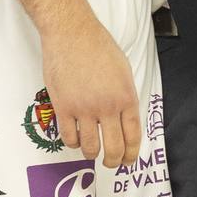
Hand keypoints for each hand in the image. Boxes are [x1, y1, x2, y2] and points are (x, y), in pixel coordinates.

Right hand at [41, 11, 140, 168]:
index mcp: (126, 97)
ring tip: (91, 152)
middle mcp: (107, 107)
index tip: (128, 161)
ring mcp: (85, 109)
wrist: (72, 33)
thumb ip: (125, 96)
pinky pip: (69, 137)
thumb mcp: (123, 70)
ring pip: (90, 147)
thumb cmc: (98, 46)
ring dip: (91, 154)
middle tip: (110, 163)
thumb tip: (124, 117)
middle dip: (113, 161)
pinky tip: (75, 139)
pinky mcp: (63, 107)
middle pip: (114, 148)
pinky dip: (73, 143)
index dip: (131, 154)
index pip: (133, 136)